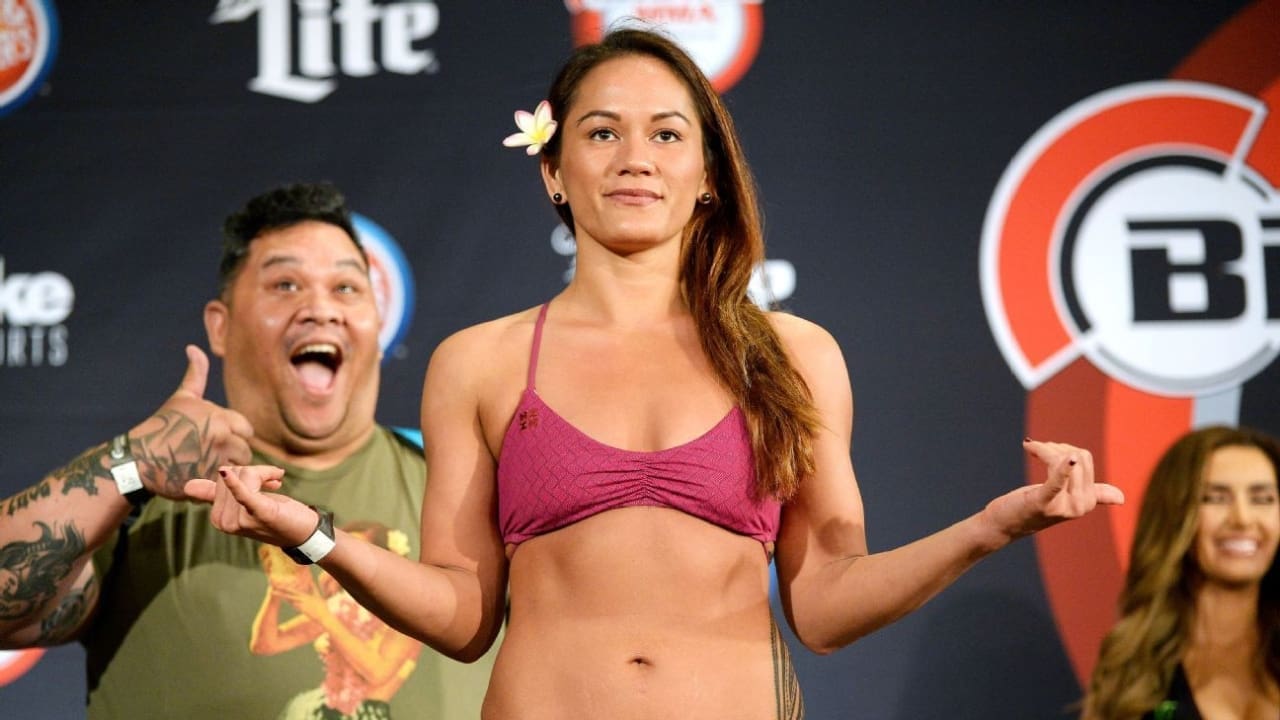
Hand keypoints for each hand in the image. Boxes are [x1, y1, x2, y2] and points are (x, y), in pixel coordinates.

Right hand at [129, 345, 253, 498]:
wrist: (137, 460)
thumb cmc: (162, 427)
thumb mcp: (182, 398)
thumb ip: (196, 374)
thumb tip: (194, 348)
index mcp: (221, 417)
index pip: (246, 430)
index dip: (233, 435)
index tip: (213, 440)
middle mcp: (222, 438)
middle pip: (245, 452)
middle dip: (231, 455)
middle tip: (206, 456)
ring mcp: (217, 462)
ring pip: (239, 470)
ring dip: (227, 472)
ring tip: (204, 468)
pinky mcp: (210, 484)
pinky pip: (228, 486)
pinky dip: (218, 486)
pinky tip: (200, 479)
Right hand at [185, 465, 316, 550]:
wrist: (303, 532)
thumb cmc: (274, 515)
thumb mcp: (243, 504)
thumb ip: (216, 495)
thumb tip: (188, 486)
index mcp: (218, 517)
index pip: (224, 475)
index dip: (245, 474)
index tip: (264, 482)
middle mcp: (224, 521)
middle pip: (235, 472)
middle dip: (256, 473)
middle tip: (271, 485)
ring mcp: (240, 520)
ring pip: (246, 474)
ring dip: (265, 475)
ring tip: (275, 486)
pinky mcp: (259, 514)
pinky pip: (243, 494)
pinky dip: (235, 483)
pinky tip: (227, 474)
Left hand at [982, 439, 1124, 540]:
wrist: (1004, 524)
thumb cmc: (1033, 506)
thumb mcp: (1065, 499)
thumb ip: (1094, 496)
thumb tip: (1121, 498)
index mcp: (1088, 501)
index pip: (1085, 459)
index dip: (1065, 450)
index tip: (1046, 449)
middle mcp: (1082, 505)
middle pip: (1075, 456)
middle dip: (1053, 448)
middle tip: (1036, 449)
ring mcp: (1065, 507)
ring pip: (1063, 459)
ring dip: (1043, 449)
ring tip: (1031, 448)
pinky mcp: (1044, 503)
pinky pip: (1057, 482)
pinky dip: (1063, 469)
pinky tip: (1069, 460)